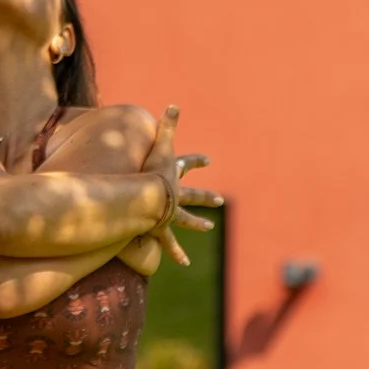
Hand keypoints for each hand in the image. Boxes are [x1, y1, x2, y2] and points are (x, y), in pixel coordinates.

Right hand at [148, 104, 219, 268]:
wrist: (149, 197)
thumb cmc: (152, 171)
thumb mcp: (160, 145)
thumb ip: (165, 125)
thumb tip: (174, 104)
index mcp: (173, 176)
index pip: (186, 165)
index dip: (196, 161)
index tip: (208, 160)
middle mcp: (175, 196)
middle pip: (194, 196)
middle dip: (206, 196)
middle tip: (220, 200)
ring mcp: (169, 213)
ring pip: (186, 220)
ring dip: (196, 223)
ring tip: (207, 227)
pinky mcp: (160, 229)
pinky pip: (170, 244)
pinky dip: (177, 253)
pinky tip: (184, 263)